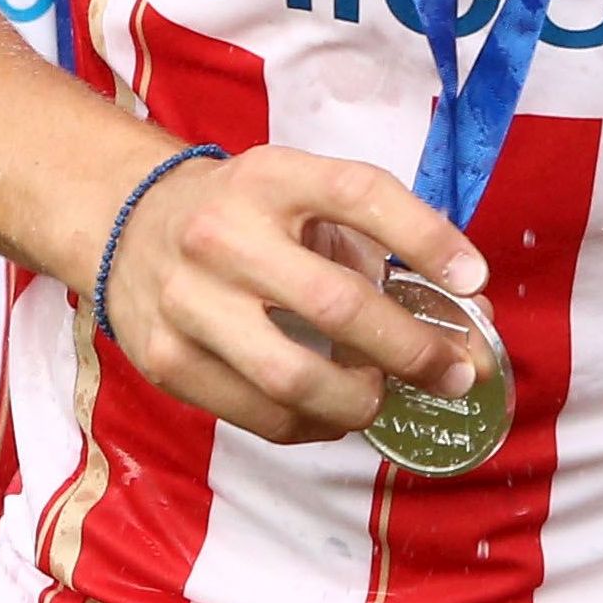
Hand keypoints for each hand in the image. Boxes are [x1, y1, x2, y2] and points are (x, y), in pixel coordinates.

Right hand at [98, 144, 491, 444]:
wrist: (127, 226)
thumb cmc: (246, 215)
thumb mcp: (304, 197)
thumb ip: (379, 242)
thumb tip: (468, 311)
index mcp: (271, 178)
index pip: (360, 194)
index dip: (425, 237)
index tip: (475, 279)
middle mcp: (224, 235)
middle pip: (336, 305)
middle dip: (411, 349)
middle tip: (453, 373)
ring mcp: (188, 301)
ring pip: (293, 376)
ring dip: (360, 400)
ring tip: (385, 398)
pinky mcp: (166, 360)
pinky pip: (258, 413)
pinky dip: (313, 424)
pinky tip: (335, 413)